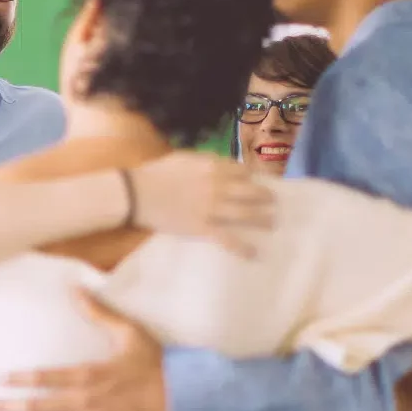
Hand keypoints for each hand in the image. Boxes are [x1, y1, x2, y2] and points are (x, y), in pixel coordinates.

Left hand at [0, 290, 167, 410]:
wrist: (186, 399)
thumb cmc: (156, 364)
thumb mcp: (129, 332)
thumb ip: (98, 312)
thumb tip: (76, 288)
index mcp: (91, 375)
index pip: (46, 378)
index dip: (20, 379)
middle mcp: (89, 401)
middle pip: (43, 406)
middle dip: (14, 407)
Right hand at [132, 151, 275, 257]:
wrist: (137, 193)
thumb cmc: (155, 173)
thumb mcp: (183, 157)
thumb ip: (204, 160)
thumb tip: (219, 164)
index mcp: (213, 167)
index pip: (241, 171)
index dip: (250, 176)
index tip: (254, 181)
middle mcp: (218, 186)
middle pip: (251, 191)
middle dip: (265, 196)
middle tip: (273, 201)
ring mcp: (212, 208)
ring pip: (246, 214)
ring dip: (262, 218)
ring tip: (272, 222)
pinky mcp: (202, 227)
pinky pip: (227, 238)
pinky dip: (242, 247)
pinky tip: (253, 253)